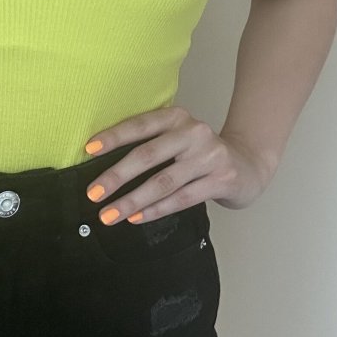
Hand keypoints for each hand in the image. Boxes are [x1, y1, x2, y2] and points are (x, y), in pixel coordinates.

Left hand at [84, 106, 273, 224]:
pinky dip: (156, 210)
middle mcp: (194, 132)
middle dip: (117, 176)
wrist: (248, 164)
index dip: (113, 137)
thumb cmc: (199, 154)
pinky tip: (136, 218)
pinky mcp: (222, 179)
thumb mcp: (177, 139)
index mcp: (177, 117)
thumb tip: (104, 169)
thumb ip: (150, 145)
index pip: (140, 125)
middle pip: (148, 155)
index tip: (88, 151)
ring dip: (132, 201)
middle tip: (93, 193)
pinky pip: (182, 198)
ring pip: (163, 182)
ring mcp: (210, 156)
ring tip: (109, 215)